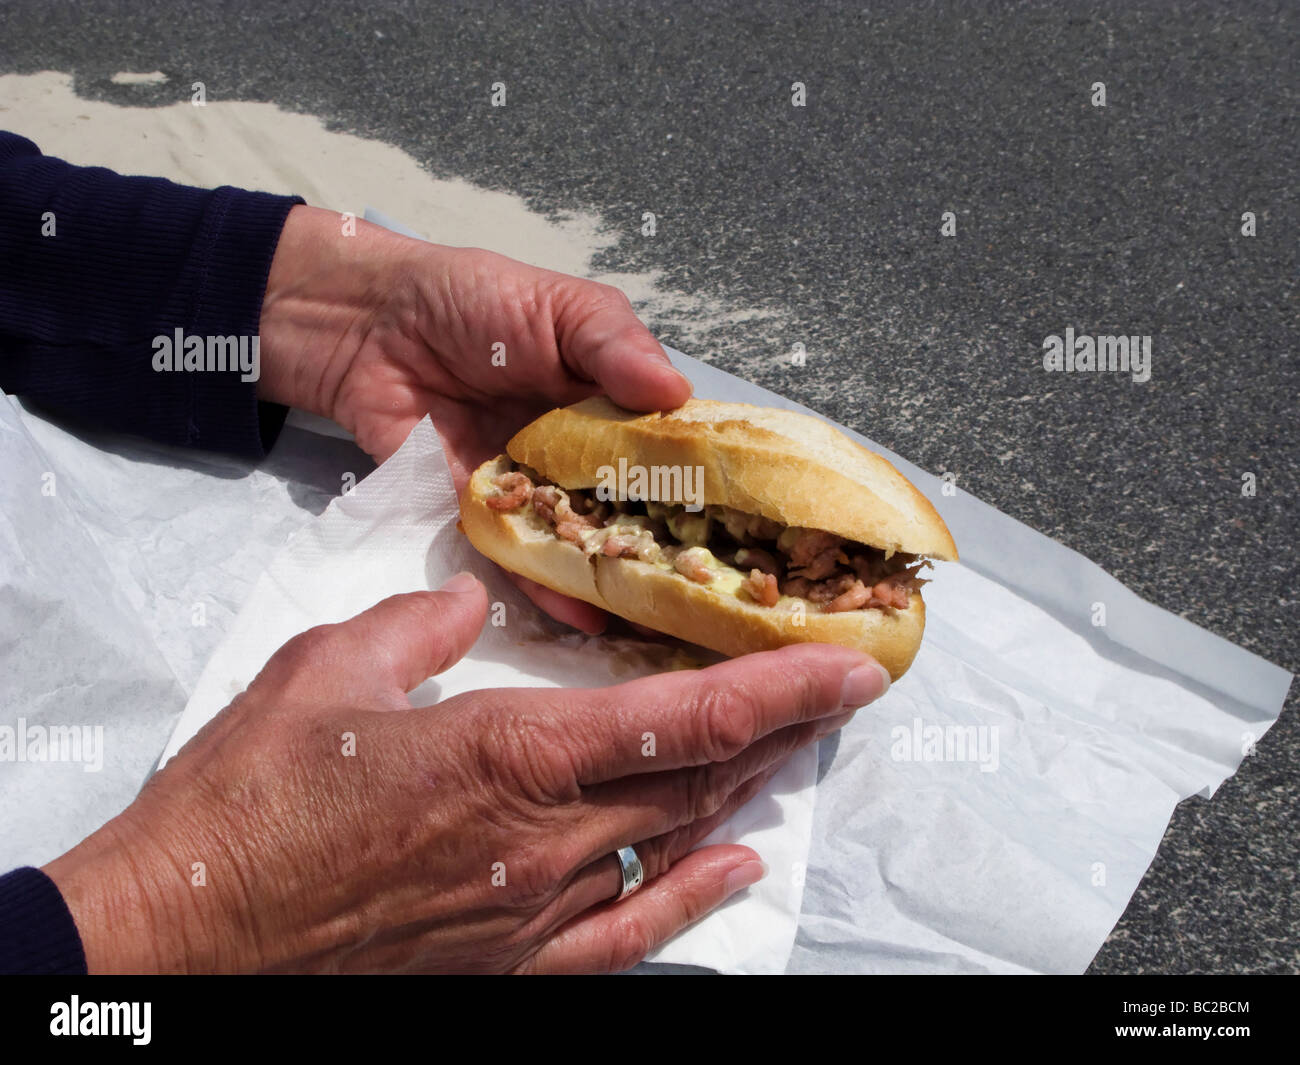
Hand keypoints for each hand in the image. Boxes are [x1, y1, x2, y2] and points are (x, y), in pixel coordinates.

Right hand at [42, 575, 889, 972]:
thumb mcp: (323, 671)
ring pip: (673, 847)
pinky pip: (625, 937)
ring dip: (747, 796)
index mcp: (506, 753)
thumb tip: (464, 600)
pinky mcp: (507, 966)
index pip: (679, 718)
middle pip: (699, 780)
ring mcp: (532, 913)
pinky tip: (734, 872)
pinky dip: (692, 902)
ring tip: (801, 754)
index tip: (849, 667)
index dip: (778, 689)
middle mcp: (541, 839)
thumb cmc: (246, 802)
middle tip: (843, 695)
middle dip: (784, 732)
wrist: (183, 937)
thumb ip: (413, 623)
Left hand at [256, 206, 690, 633]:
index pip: (667, 451)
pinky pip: (518, 555)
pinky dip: (547, 585)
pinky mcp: (481, 515)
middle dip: (665, 549)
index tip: (749, 527)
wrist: (369, 323)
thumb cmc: (473, 298)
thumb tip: (676, 394)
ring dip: (615, 578)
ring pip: (580, 541)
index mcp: (610, 403)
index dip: (703, 485)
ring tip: (657, 619)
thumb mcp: (562, 307)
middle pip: (631, 509)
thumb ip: (615, 346)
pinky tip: (584, 612)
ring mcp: (531, 489)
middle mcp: (579, 455)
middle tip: (710, 591)